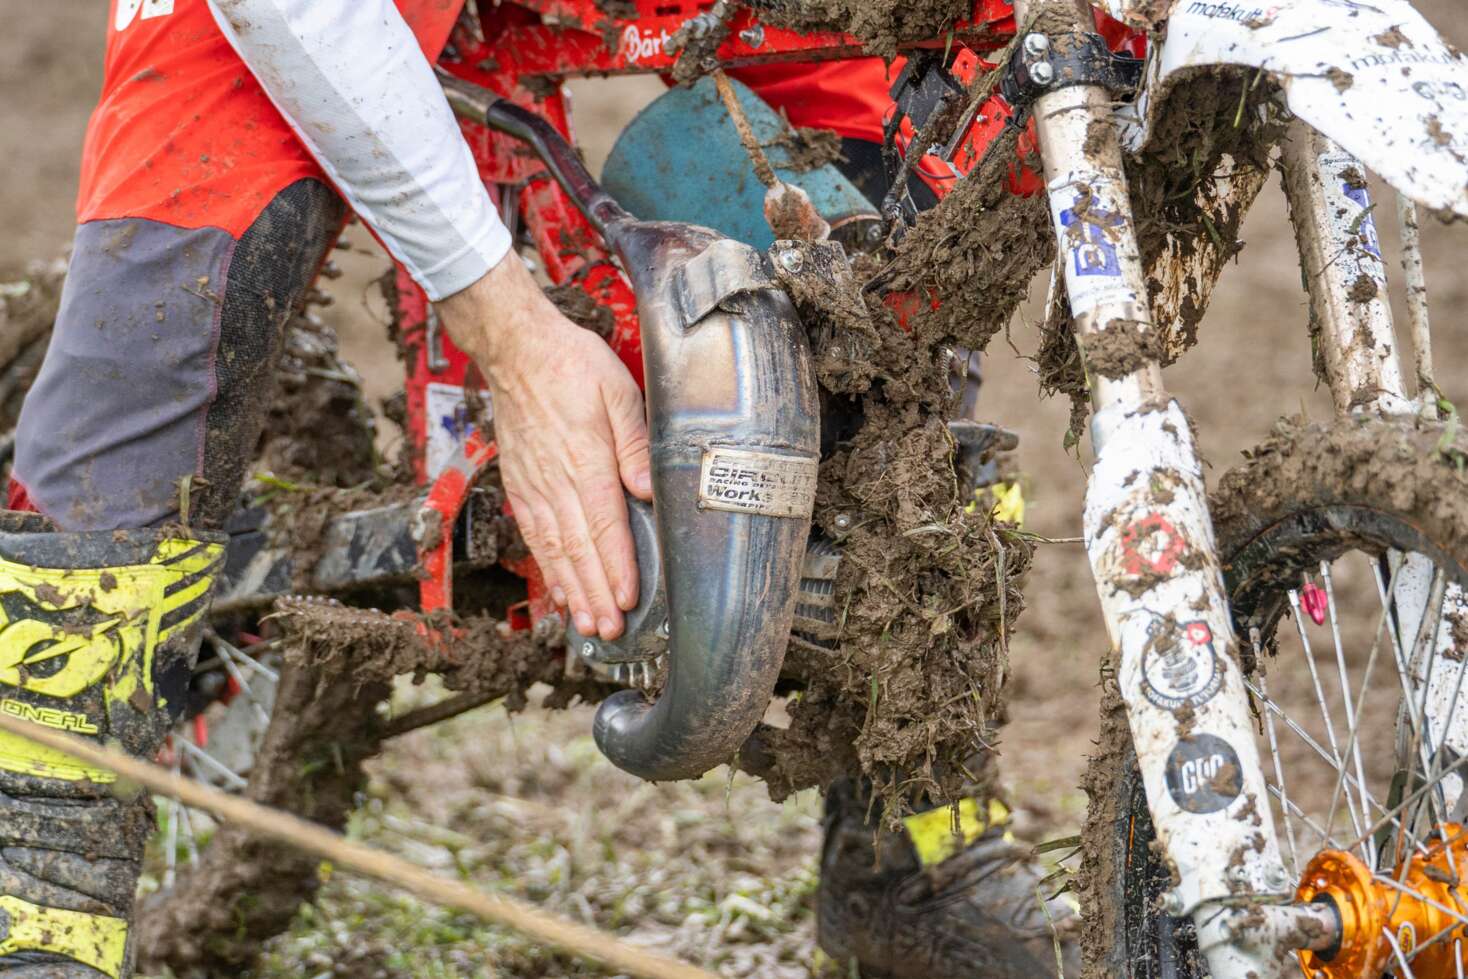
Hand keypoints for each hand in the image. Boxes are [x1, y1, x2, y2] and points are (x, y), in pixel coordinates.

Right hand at [436, 255, 651, 639]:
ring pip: (554, 550)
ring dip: (573, 591)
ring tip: (589, 625)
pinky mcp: (520, 485)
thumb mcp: (619, 392)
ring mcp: (534, 486)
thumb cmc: (572, 364)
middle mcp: (556, 481)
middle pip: (578, 550)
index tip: (628, 600)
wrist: (517, 348)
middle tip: (611, 631)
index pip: (604, 526)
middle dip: (596, 595)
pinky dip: (548, 569)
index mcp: (585, 460)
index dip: (617, 568)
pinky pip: (534, 536)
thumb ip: (635, 444)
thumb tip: (650, 490)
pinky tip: (560, 591)